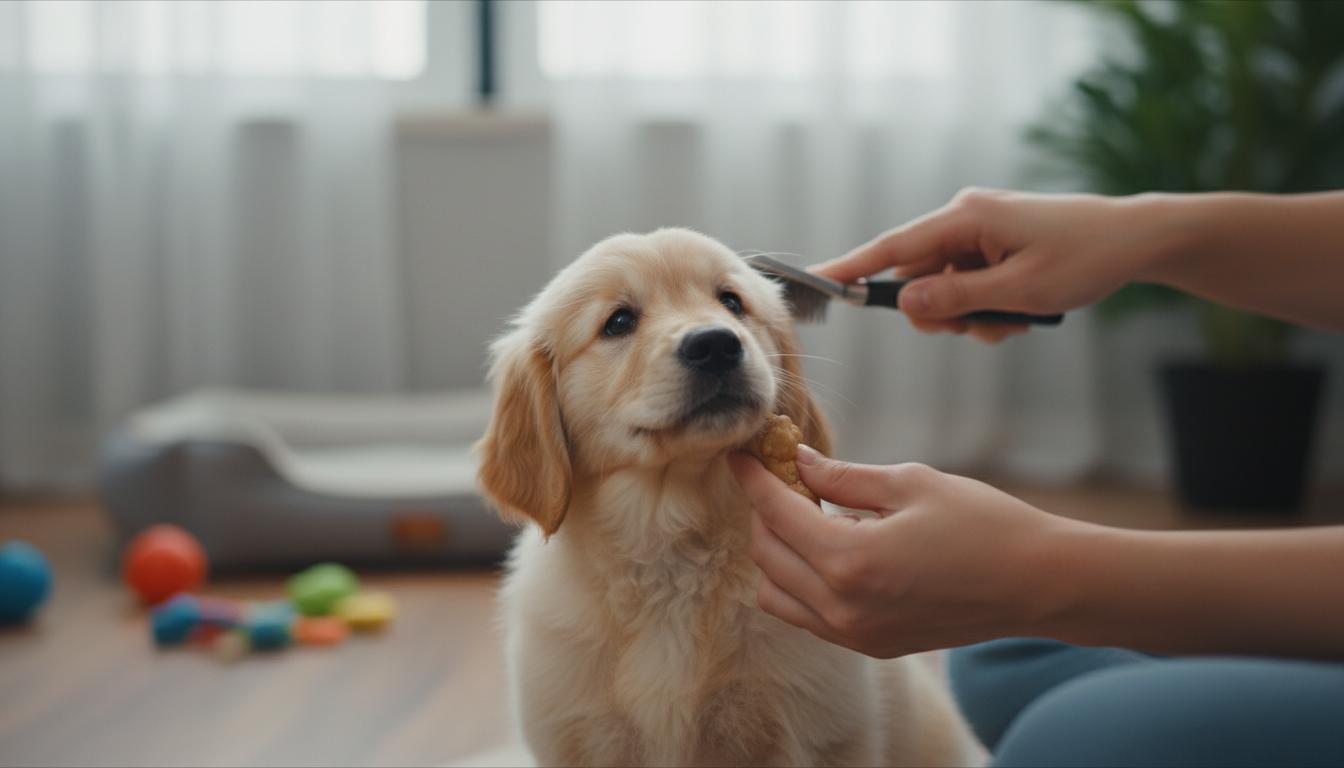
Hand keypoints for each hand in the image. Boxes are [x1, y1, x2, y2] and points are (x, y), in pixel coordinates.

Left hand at [727, 446, 1078, 657]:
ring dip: (778, 551)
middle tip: (782, 477)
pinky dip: (800, 580)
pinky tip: (829, 548)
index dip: (754, 479)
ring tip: (806, 514)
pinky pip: (807, 615)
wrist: (1037, 584)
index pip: (777, 514)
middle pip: (768, 554)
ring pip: (778, 593)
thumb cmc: (982, 524)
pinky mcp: (870, 644)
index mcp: (850, 560)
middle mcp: (843, 606)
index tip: (742, 455)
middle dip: (765, 511)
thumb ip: (844, 477)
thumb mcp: (910, 484)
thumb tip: (798, 462)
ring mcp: (855, 633)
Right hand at [815, 189, 1177, 341]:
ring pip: (943, 288)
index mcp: (966, 217)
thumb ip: (957, 300)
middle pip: (916, 276)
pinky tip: (1019, 315)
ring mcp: (978, 232)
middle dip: (941, 313)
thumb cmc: (1084, 258)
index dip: (852, 267)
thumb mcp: (1020, 291)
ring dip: (969, 316)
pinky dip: (985, 309)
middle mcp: (965, 218)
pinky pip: (966, 285)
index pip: (894, 247)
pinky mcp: (992, 246)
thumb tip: (904, 304)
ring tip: (1013, 321)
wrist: (1135, 240)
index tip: (814, 279)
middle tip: (980, 328)